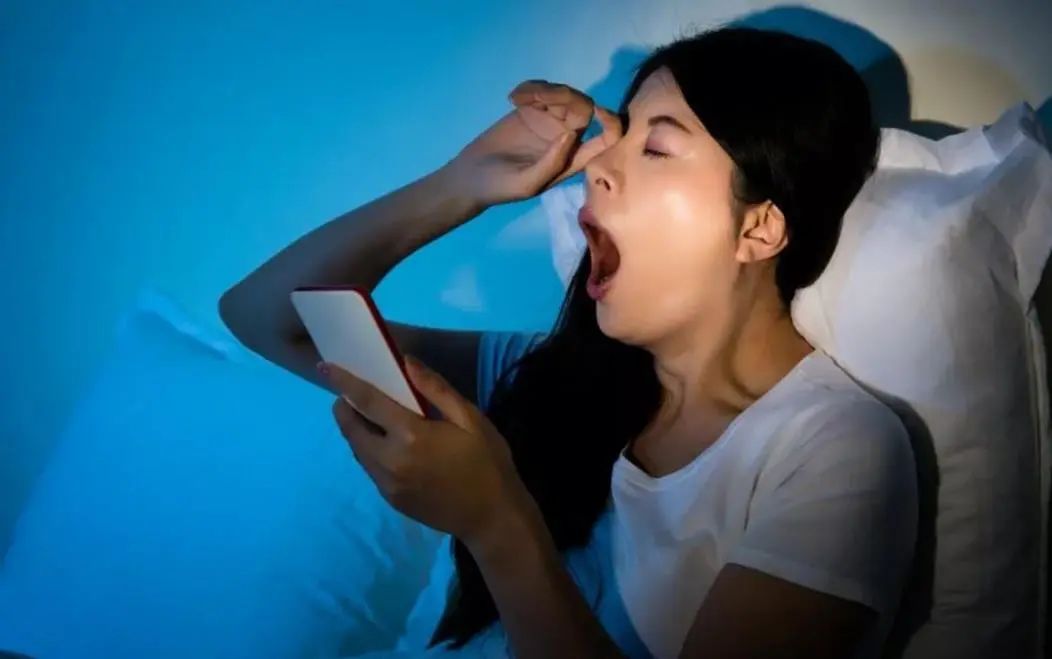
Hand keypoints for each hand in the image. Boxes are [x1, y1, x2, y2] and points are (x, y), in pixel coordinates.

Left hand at [317, 356, 527, 544]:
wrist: (492, 518)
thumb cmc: (487, 463)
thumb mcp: (471, 419)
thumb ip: (436, 390)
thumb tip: (406, 363)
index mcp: (411, 435)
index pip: (367, 402)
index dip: (344, 382)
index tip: (326, 366)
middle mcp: (390, 460)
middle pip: (351, 428)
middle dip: (345, 407)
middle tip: (352, 394)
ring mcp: (387, 483)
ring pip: (357, 450)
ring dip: (356, 430)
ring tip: (369, 416)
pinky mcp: (389, 499)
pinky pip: (370, 467)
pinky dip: (370, 449)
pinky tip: (388, 444)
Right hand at [441, 80, 623, 207]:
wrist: (471, 178)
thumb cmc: (501, 188)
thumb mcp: (528, 183)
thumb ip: (552, 162)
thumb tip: (571, 134)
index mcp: (573, 159)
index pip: (606, 138)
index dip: (610, 123)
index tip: (597, 111)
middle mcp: (567, 138)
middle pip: (583, 108)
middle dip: (565, 97)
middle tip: (535, 96)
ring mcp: (549, 121)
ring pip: (563, 95)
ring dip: (545, 89)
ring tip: (518, 98)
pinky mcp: (531, 109)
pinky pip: (542, 89)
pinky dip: (531, 87)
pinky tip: (513, 98)